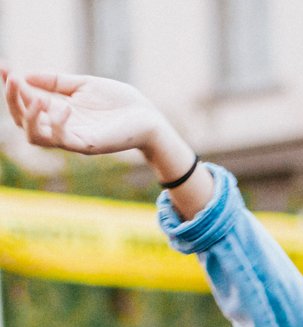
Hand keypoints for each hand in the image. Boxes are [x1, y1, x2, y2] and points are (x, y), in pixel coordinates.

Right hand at [2, 68, 170, 156]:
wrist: (149, 118)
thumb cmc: (120, 102)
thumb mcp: (83, 84)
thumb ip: (56, 81)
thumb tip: (26, 75)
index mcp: (58, 111)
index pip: (25, 102)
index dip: (12, 86)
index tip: (4, 66)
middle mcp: (62, 128)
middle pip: (23, 122)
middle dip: (12, 100)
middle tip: (13, 78)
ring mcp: (74, 138)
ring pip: (35, 137)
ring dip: (27, 115)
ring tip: (33, 96)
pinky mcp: (88, 146)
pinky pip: (62, 140)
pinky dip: (57, 123)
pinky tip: (65, 107)